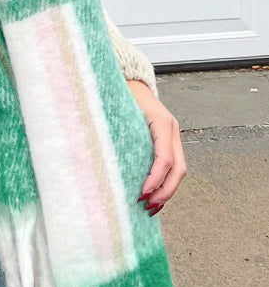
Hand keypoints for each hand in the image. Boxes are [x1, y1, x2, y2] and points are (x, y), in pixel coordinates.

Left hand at [126, 80, 186, 215]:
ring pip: (180, 168)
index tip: (142, 193)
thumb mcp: (119, 112)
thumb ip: (118, 134)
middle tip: (149, 206)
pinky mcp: (169, 139)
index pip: (164, 158)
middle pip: (179, 168)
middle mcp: (171, 129)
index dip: (155, 179)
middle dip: (166, 190)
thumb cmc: (120, 95)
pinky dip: (166, 181)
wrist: (130, 80)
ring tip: (152, 206)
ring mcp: (173, 134)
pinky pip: (174, 164)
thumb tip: (106, 164)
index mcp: (161, 122)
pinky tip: (155, 193)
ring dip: (167, 190)